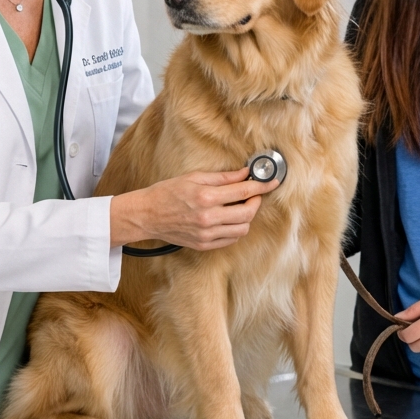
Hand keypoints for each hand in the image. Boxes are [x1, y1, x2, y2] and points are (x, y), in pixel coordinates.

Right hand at [109, 168, 278, 250]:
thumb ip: (222, 177)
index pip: (243, 191)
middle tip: (255, 194)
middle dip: (256, 202)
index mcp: (205, 197)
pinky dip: (236, 228)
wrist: (148, 215)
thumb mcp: (194, 177)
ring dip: (247, 216)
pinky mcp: (204, 245)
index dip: (261, 186)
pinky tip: (230, 218)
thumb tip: (245, 174)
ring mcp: (206, 234)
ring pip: (243, 228)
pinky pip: (231, 239)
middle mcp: (208, 218)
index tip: (271, 181)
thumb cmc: (168, 192)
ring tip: (241, 206)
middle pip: (248, 213)